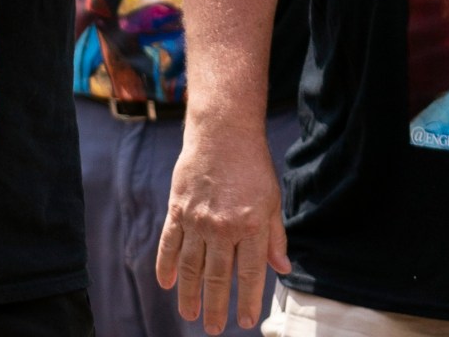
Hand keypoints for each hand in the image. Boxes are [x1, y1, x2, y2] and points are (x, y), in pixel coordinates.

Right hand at [156, 125, 288, 333]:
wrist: (221, 133)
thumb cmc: (252, 166)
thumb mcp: (273, 202)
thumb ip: (275, 238)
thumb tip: (282, 269)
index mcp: (251, 226)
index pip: (250, 274)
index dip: (248, 301)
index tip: (246, 321)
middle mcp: (222, 227)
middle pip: (217, 276)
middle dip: (216, 306)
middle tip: (212, 328)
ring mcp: (197, 219)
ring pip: (191, 266)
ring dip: (189, 293)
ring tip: (189, 315)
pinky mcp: (178, 209)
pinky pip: (170, 243)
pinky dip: (166, 265)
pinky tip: (167, 283)